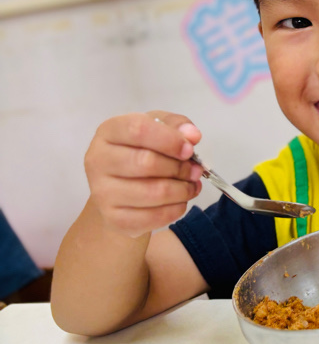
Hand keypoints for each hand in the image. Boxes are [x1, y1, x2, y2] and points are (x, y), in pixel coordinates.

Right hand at [84, 111, 202, 238]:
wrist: (118, 189)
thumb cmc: (139, 151)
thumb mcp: (157, 128)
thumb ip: (176, 125)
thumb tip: (192, 135)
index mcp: (109, 132)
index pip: (138, 130)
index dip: (169, 139)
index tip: (189, 149)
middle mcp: (98, 160)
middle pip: (146, 163)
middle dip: (179, 168)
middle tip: (196, 170)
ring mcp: (102, 192)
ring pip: (154, 192)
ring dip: (182, 190)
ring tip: (192, 185)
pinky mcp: (113, 218)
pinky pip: (154, 217)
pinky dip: (176, 209)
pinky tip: (180, 201)